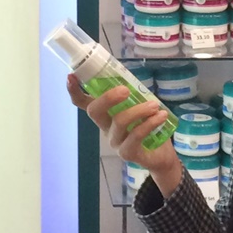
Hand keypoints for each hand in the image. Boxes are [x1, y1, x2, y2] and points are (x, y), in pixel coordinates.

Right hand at [68, 75, 182, 197]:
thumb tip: (132, 76)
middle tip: (125, 90)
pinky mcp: (127, 153)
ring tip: (155, 105)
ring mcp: (114, 142)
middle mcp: (104, 127)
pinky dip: (150, 123)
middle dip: (107, 97)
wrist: (161, 156)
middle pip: (94, 111)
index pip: (82, 102)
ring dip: (139, 110)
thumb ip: (132, 95)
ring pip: (119, 122)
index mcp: (104, 114)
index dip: (74, 90)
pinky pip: (136, 135)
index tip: (71, 76)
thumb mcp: (138, 107)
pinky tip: (161, 116)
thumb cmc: (147, 127)